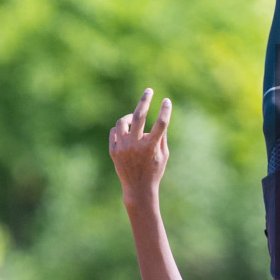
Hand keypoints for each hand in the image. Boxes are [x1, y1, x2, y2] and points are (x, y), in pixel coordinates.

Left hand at [109, 89, 170, 203]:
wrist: (138, 189)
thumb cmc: (155, 171)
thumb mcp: (164, 155)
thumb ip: (161, 136)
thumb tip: (160, 117)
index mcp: (151, 147)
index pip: (160, 124)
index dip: (165, 110)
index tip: (167, 101)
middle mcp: (136, 146)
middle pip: (139, 116)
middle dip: (145, 100)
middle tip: (149, 91)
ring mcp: (123, 148)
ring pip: (122, 122)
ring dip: (129, 118)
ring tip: (134, 119)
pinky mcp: (113, 151)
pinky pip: (114, 132)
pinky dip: (120, 130)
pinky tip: (126, 134)